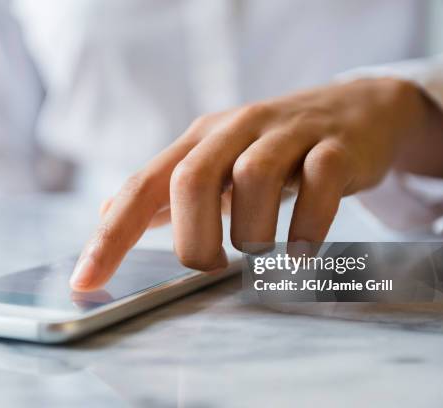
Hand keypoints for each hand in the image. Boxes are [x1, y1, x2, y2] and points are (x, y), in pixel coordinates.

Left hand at [70, 78, 442, 290]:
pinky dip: (306, 228)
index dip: (110, 236)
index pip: (143, 185)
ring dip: (252, 232)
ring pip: (255, 178)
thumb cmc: (275, 146)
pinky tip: (302, 249)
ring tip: (262, 251)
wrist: (357, 110)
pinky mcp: (336, 146)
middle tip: (211, 267)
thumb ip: (166, 189)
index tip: (85, 282)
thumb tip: (108, 213)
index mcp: (201, 139)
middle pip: (192, 179)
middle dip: (194, 239)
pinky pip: (319, 185)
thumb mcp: (217, 159)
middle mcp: (237, 129)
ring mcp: (289, 134)